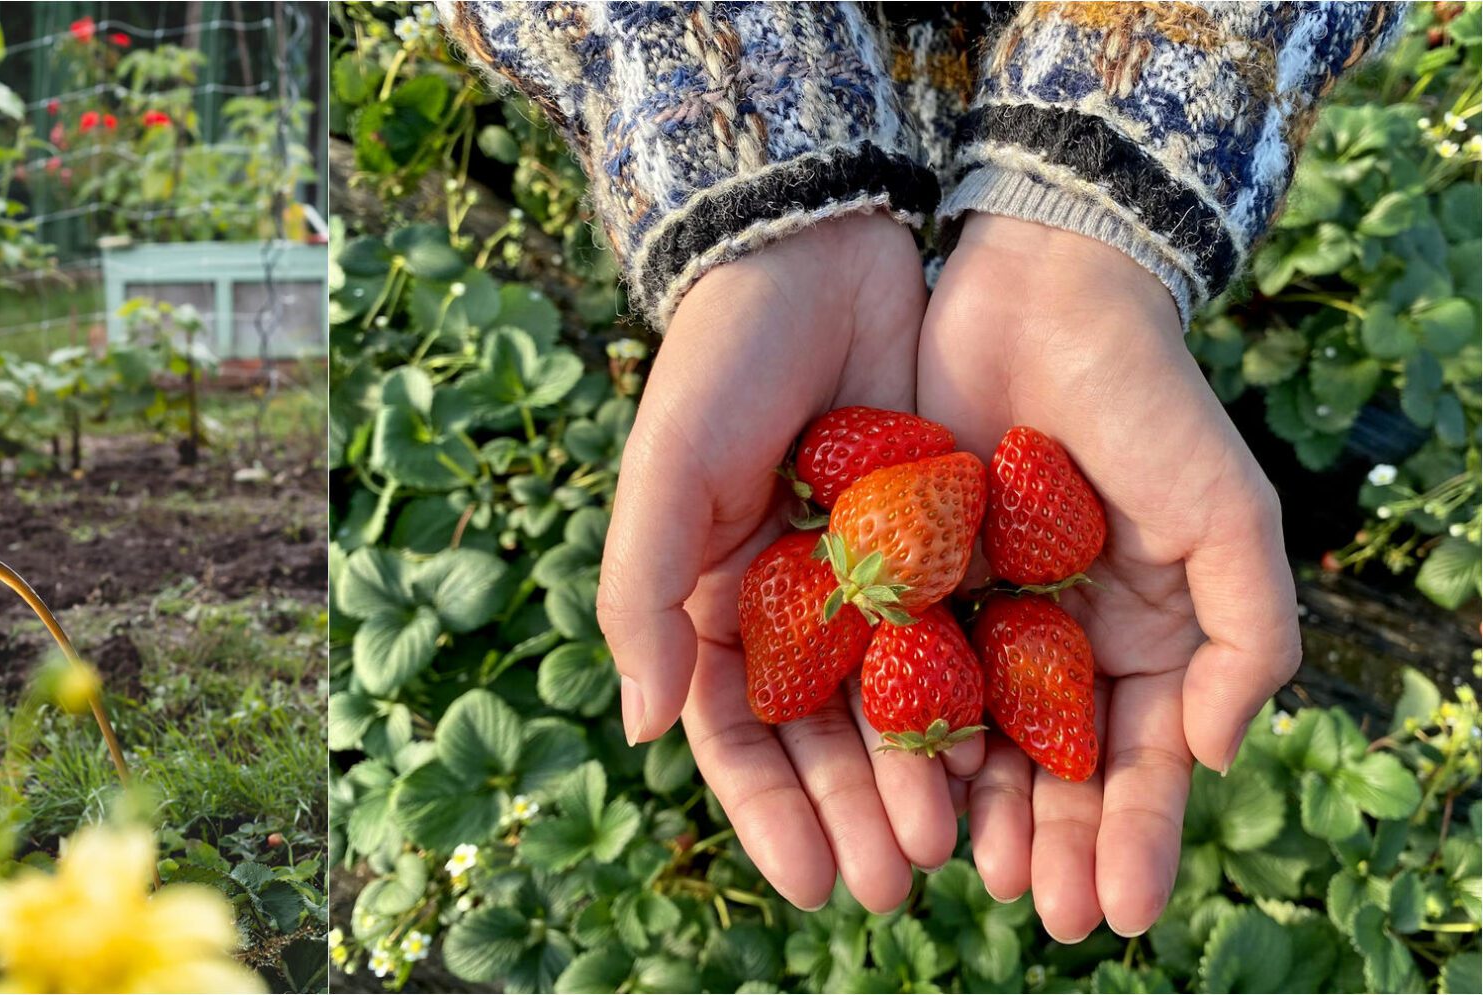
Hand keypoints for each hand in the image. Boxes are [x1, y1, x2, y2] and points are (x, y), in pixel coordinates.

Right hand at [599, 212, 981, 912]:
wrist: (818, 249)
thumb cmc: (718, 362)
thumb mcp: (667, 475)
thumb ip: (644, 597)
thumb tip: (643, 728)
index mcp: (716, 603)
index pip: (738, 736)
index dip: (769, 813)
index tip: (808, 882)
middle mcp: (795, 608)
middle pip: (825, 740)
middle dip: (856, 814)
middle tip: (898, 884)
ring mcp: (873, 581)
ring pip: (900, 704)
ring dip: (921, 778)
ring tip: (955, 846)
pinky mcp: (942, 544)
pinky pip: (964, 635)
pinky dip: (981, 698)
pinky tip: (1008, 759)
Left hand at [917, 215, 1298, 938]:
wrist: (1042, 295)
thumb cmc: (1150, 403)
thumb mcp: (1228, 515)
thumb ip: (1245, 635)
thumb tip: (1210, 756)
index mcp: (1137, 640)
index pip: (1137, 762)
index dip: (1133, 837)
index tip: (1118, 910)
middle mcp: (1052, 643)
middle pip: (1051, 769)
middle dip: (1052, 842)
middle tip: (1043, 910)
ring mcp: (973, 615)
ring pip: (968, 735)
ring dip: (971, 809)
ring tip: (966, 871)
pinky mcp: (898, 578)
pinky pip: (893, 667)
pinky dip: (896, 728)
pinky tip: (899, 782)